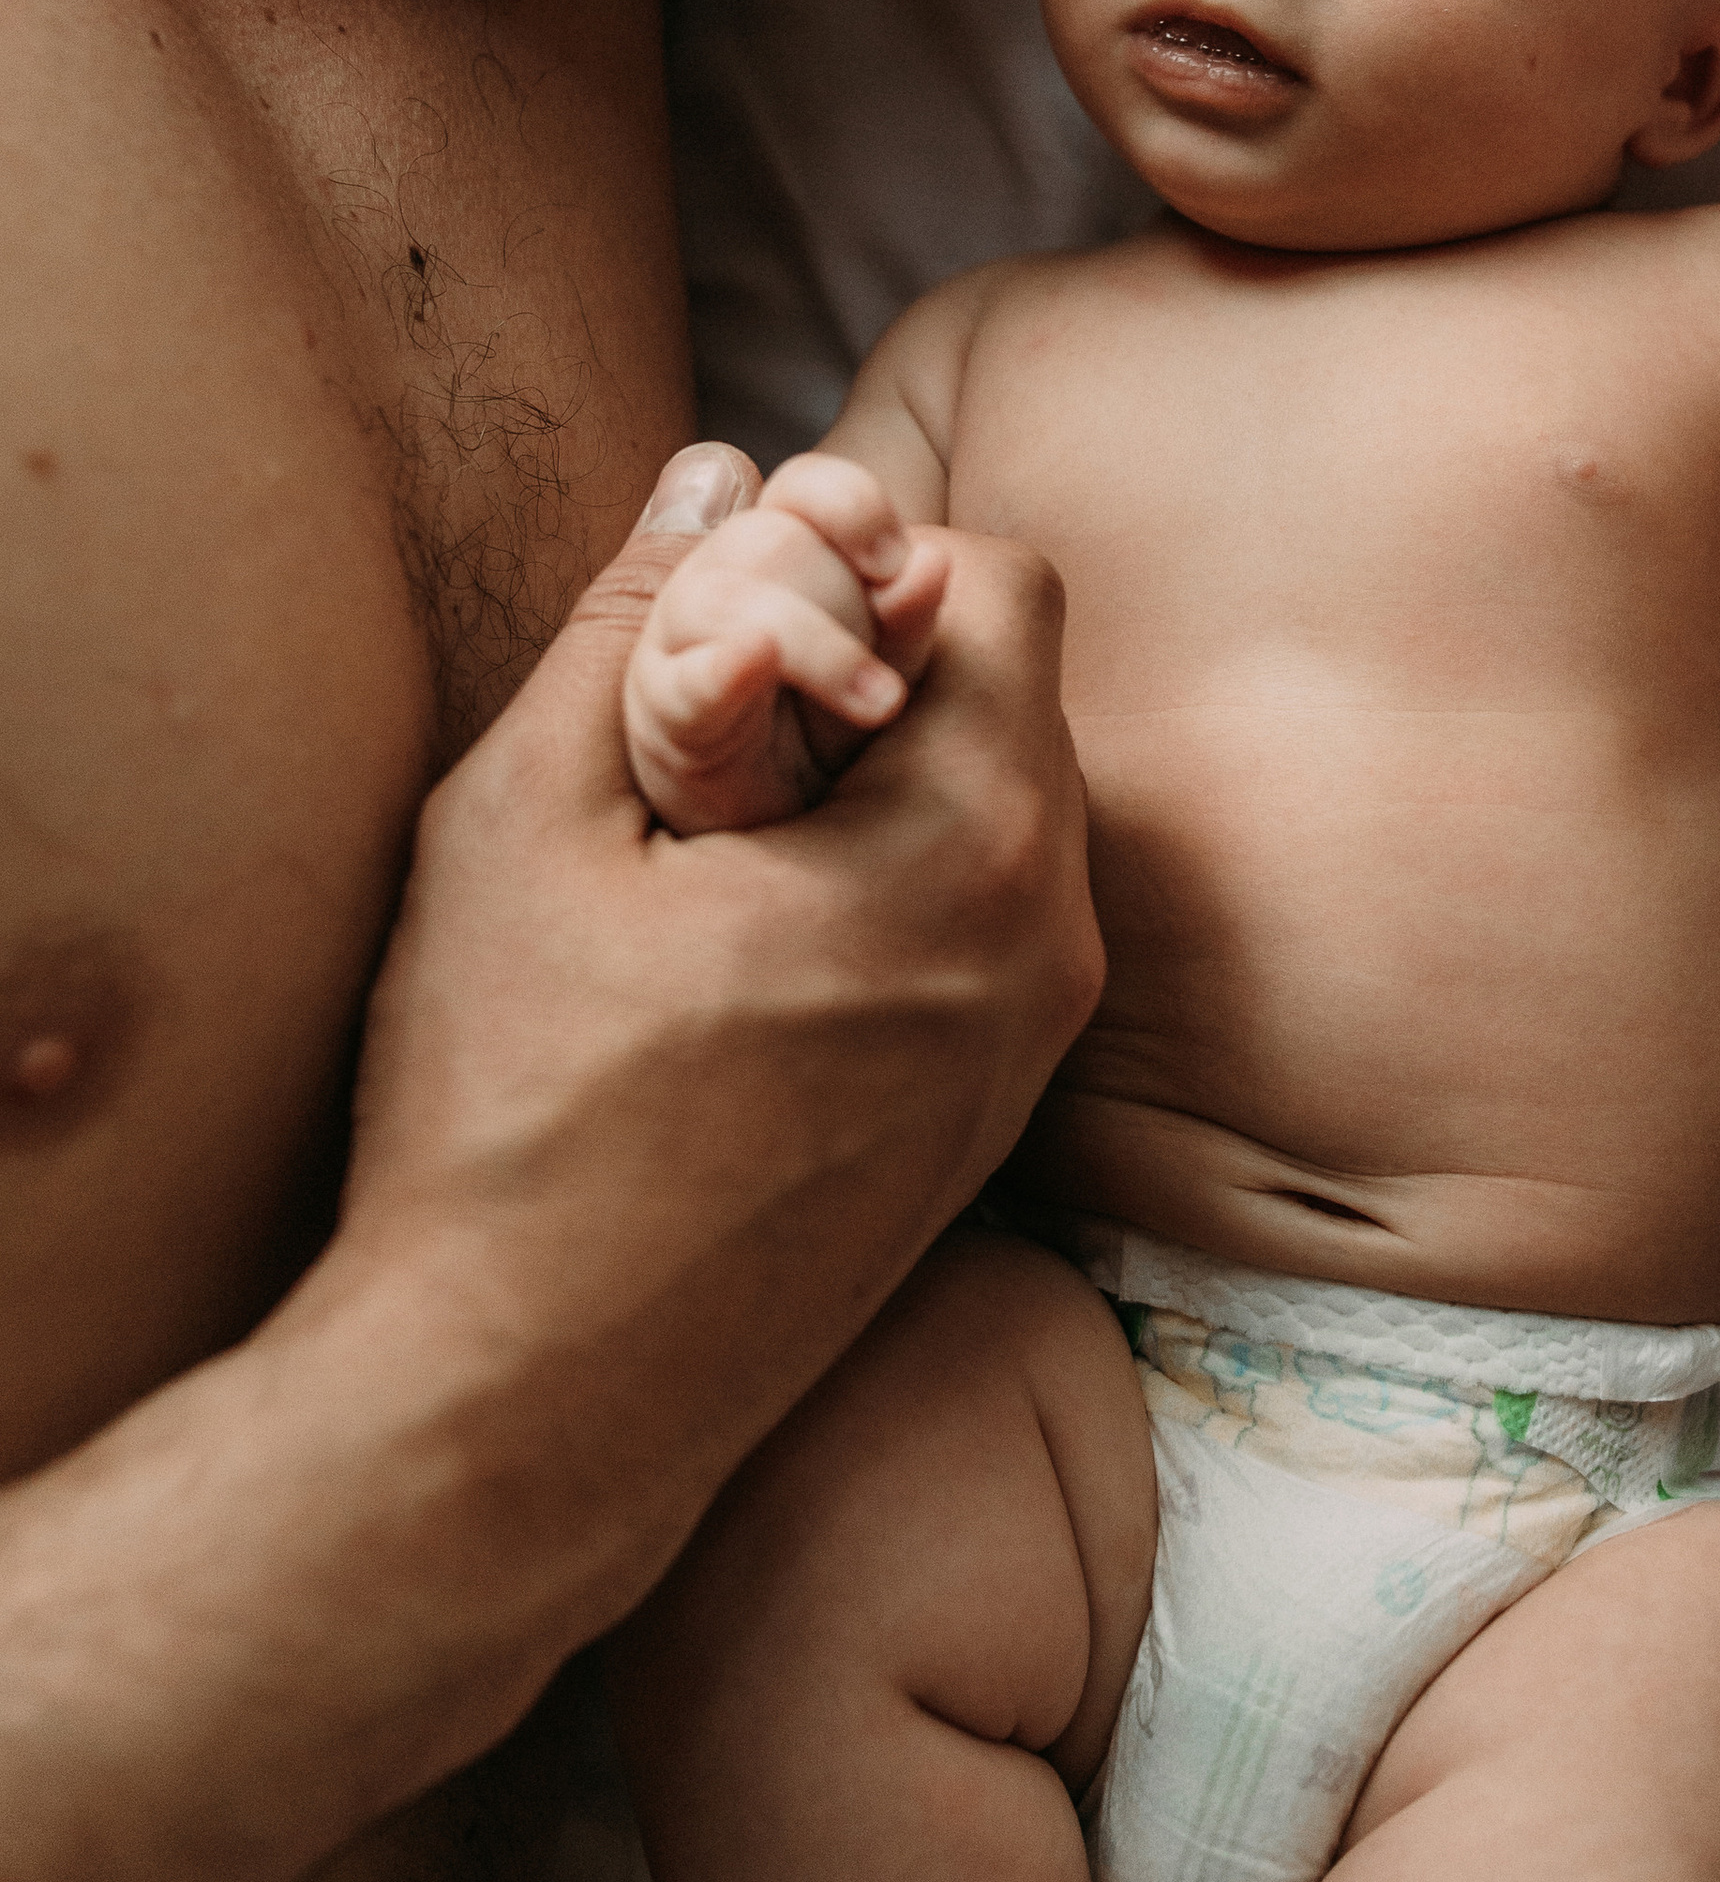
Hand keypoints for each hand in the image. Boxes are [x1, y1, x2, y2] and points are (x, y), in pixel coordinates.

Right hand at [326, 443, 1102, 1612]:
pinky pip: (987, 922)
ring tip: (711, 856)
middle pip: (1014, 690)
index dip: (867, 560)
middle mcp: (1050, 942)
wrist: (534, 1408)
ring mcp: (1036, 1045)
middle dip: (874, 664)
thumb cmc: (508, 1114)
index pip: (1005, 581)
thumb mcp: (525, 823)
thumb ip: (634, 618)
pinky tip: (745, 955)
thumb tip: (716, 473)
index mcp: (970, 850)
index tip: (733, 624)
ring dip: (879, 779)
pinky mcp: (996, 1118)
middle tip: (703, 736)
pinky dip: (892, 888)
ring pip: (1003, 806)